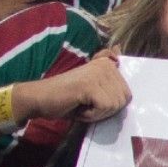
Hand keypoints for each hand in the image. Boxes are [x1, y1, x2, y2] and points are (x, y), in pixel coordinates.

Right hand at [15, 50, 131, 123]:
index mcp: (107, 64)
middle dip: (106, 110)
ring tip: (81, 104)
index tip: (93, 100)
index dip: (110, 105)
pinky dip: (91, 115)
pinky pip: (104, 107)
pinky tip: (78, 107)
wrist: (39, 99)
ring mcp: (98, 73)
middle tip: (86, 103)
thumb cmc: (67, 98)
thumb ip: (111, 81)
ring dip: (98, 113)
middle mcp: (105, 65)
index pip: (127, 94)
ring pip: (115, 105)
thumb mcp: (94, 90)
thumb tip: (120, 51)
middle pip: (124, 100)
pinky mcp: (90, 85)